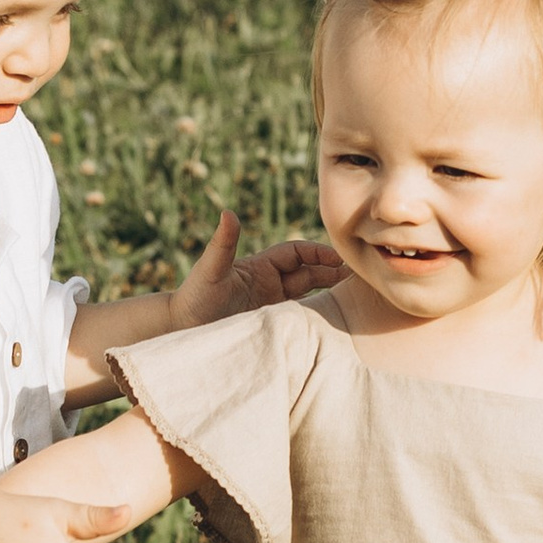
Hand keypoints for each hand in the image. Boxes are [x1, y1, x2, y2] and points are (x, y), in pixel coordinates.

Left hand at [168, 209, 343, 331]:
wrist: (181, 330)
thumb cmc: (193, 298)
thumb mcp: (209, 271)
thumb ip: (222, 244)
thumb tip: (227, 212)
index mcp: (260, 266)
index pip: (297, 253)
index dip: (318, 253)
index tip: (339, 259)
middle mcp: (269, 283)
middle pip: (309, 272)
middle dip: (333, 271)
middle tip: (361, 275)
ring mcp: (272, 304)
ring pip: (309, 293)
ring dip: (330, 292)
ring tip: (357, 294)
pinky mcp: (272, 324)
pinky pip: (301, 317)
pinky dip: (318, 315)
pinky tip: (336, 320)